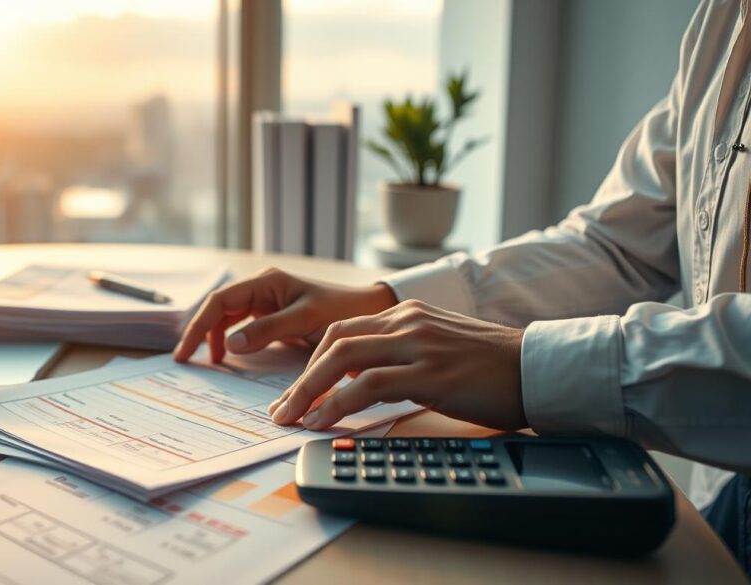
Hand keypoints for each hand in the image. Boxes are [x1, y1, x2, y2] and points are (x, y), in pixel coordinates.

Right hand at [173, 268, 396, 362]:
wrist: (370, 312)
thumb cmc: (342, 310)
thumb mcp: (306, 320)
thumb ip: (268, 329)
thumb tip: (230, 343)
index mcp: (266, 283)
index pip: (220, 301)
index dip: (199, 325)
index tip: (187, 351)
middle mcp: (262, 289)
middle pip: (218, 308)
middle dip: (200, 332)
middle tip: (185, 360)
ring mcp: (267, 303)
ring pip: (227, 318)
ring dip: (214, 337)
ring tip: (208, 361)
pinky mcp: (273, 318)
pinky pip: (242, 327)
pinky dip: (231, 341)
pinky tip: (228, 357)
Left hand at [268, 299, 526, 430]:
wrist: (539, 367)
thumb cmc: (493, 366)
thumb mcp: (440, 347)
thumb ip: (402, 355)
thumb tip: (364, 384)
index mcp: (407, 313)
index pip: (342, 331)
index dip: (311, 362)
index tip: (296, 391)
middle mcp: (407, 322)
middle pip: (333, 343)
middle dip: (300, 379)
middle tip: (282, 410)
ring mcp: (417, 345)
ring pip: (342, 360)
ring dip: (309, 392)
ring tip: (291, 419)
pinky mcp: (429, 373)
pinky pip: (368, 386)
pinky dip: (338, 404)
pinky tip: (324, 421)